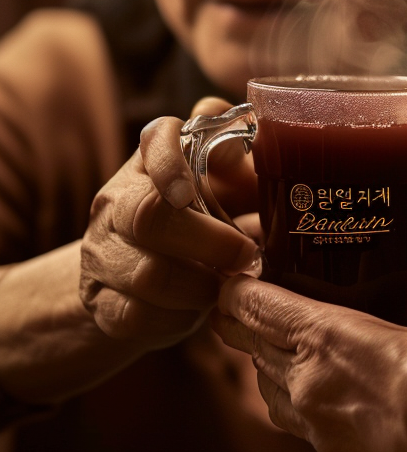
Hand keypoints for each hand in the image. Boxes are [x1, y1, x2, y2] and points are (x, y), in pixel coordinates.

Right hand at [79, 113, 259, 348]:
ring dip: (200, 286)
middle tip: (247, 255)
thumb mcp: (228, 188)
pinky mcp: (99, 300)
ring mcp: (101, 251)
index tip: (189, 190)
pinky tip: (200, 309)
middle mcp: (118, 200)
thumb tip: (262, 133)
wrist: (144, 279)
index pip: (155, 139)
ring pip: (146, 273)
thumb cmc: (203, 221)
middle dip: (209, 241)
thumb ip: (243, 161)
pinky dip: (179, 318)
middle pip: (148, 216)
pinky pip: (137, 315)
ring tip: (228, 286)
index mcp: (153, 161)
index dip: (169, 161)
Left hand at [214, 269, 406, 451]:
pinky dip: (298, 396)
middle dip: (243, 320)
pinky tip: (326, 387)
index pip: (257, 307)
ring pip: (270, 389)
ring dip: (268, 361)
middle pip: (252, 348)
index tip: (235, 272)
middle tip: (247, 299)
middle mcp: (311, 389)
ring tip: (282, 340)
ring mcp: (322, 433)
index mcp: (329, 341)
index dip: (238, 286)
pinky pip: (300, 422)